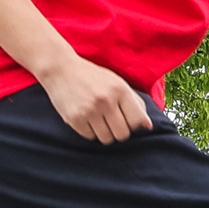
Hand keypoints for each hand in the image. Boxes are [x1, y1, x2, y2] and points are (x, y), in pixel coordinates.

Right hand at [36, 56, 153, 144]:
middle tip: (111, 122)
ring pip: (107, 139)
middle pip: (122, 134)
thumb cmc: (92, 77)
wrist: (61, 69)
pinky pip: (90, 137)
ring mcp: (90, 110)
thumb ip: (135, 102)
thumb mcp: (117, 82)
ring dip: (104, 133)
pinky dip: (90, 132)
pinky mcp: (75, 118)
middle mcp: (106, 100)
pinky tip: (86, 119)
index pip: (137, 121)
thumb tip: (147, 125)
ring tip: (98, 120)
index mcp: (120, 89)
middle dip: (118, 132)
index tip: (126, 121)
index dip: (133, 125)